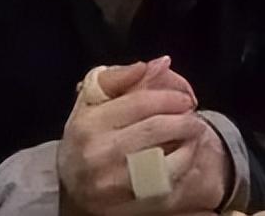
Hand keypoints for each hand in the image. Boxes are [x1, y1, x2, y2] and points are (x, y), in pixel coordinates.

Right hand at [60, 61, 228, 215]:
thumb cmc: (86, 134)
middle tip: (194, 118)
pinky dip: (181, 169)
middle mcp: (98, 153)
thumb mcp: (91, 100)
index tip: (186, 99)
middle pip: (155, 130)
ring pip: (164, 160)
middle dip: (184, 120)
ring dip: (188, 145)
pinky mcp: (125, 204)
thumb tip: (160, 63)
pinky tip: (185, 157)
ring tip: (194, 136)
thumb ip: (120, 77)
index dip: (170, 97)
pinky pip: (164, 185)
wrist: (70, 182)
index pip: (140, 103)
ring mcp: (111, 182)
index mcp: (88, 124)